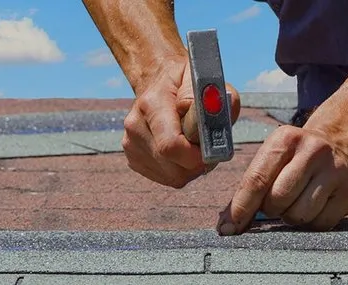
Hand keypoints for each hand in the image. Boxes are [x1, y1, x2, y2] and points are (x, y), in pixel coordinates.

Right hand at [122, 59, 239, 187]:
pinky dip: (180, 170)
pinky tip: (183, 152)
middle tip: (208, 147)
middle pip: (173, 167)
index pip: (171, 145)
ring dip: (190, 168)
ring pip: (171, 176)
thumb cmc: (190, 82)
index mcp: (151, 103)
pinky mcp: (133, 157)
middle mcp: (135, 125)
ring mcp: (130, 143)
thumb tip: (211, 119)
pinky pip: (165, 178)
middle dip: (197, 164)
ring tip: (195, 146)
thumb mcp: (207, 79)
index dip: (197, 156)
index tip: (212, 149)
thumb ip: (216, 99)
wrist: (160, 80)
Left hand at [216, 125, 347, 234]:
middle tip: (276, 202)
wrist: (341, 144)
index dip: (241, 208)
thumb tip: (227, 227)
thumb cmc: (295, 158)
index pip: (257, 179)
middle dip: (270, 209)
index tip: (229, 229)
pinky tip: (315, 205)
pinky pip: (320, 224)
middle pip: (278, 199)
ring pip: (299, 215)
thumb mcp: (272, 158)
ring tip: (296, 201)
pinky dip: (312, 222)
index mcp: (286, 138)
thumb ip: (248, 188)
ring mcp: (336, 171)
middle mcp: (314, 150)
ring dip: (291, 216)